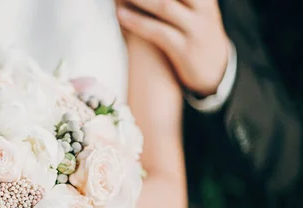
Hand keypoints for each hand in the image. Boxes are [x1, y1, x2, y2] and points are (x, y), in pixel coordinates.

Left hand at [116, 0, 230, 96]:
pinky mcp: (185, 50)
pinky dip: (137, 22)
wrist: (216, 71)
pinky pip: (158, 32)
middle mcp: (203, 8)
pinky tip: (120, 15)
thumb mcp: (194, 9)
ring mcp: (195, 29)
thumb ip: (177, 0)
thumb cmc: (196, 34)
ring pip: (165, 6)